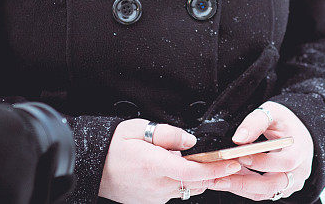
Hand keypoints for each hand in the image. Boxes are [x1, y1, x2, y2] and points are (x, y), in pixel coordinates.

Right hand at [98, 118, 242, 203]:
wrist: (91, 166)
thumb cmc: (113, 145)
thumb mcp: (137, 128)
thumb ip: (166, 133)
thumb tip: (190, 141)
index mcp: (153, 165)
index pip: (192, 170)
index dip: (215, 168)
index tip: (232, 163)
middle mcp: (156, 185)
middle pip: (196, 182)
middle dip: (215, 172)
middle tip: (228, 160)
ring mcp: (154, 196)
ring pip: (188, 188)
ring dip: (200, 177)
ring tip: (206, 162)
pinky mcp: (152, 201)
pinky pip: (176, 192)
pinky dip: (185, 181)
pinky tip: (182, 169)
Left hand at [209, 101, 313, 200]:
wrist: (296, 131)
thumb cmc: (285, 121)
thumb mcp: (272, 113)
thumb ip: (255, 122)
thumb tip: (238, 138)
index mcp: (300, 151)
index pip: (284, 162)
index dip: (261, 162)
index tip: (240, 156)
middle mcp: (299, 171)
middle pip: (273, 184)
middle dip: (245, 182)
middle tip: (221, 177)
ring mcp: (292, 183)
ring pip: (266, 192)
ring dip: (242, 187)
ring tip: (220, 180)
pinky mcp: (283, 189)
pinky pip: (263, 193)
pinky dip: (246, 187)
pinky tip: (232, 179)